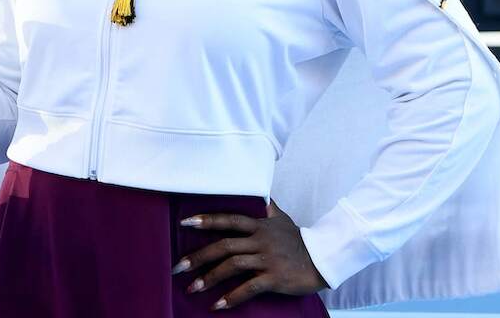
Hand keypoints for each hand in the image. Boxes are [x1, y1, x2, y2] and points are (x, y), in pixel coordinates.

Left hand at [173, 200, 326, 310]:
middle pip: (224, 246)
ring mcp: (267, 259)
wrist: (322, 259)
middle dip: (198, 257)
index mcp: (259, 226)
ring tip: (192, 288)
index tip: (184, 222)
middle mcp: (260, 240)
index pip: (228, 220)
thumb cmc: (299, 239)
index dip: (206, 220)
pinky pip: (249, 288)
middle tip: (178, 267)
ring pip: (232, 266)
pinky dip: (232, 297)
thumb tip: (262, 195)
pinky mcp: (274, 278)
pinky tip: (217, 305)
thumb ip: (268, 207)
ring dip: (210, 278)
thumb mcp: (282, 218)